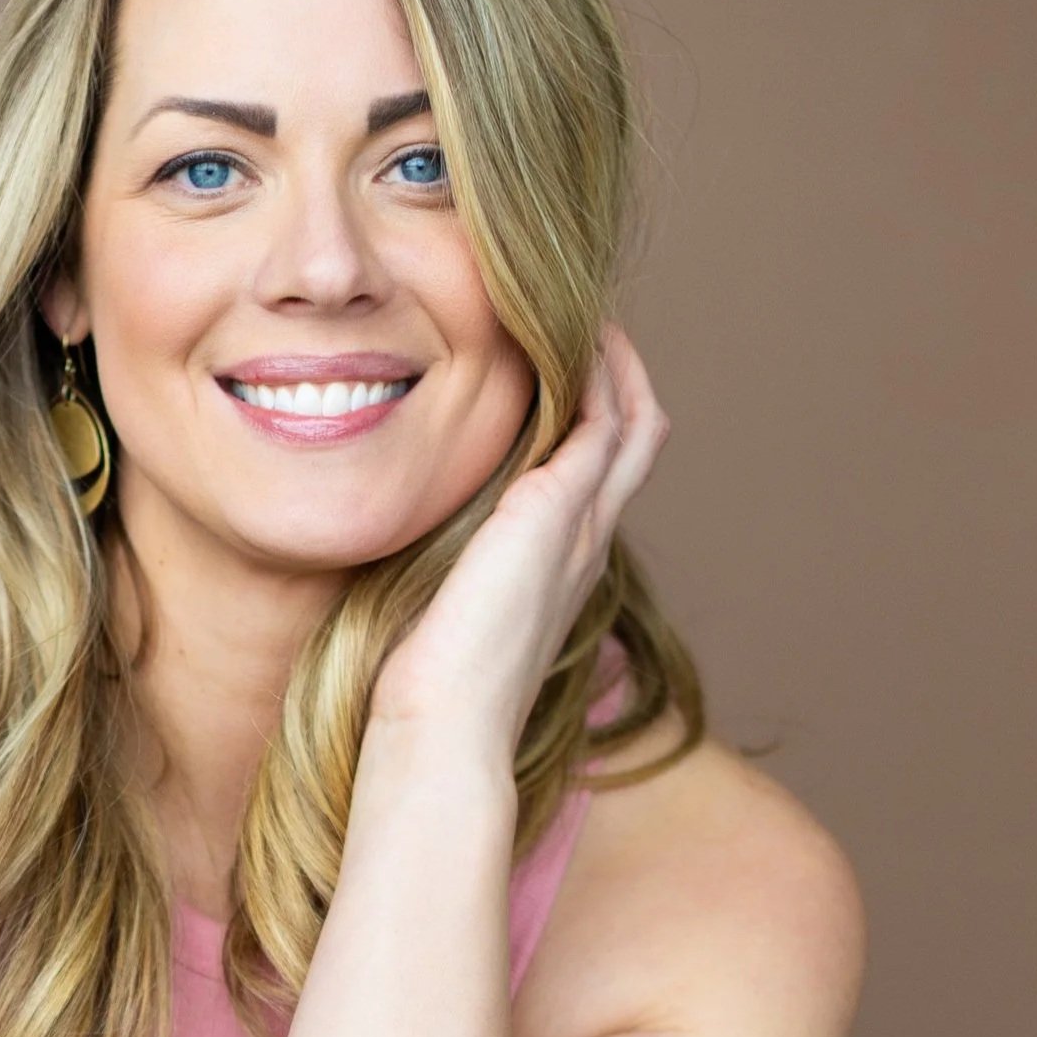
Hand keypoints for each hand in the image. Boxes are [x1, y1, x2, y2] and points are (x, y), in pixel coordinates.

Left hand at [366, 320, 669, 758]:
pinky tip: (562, 335)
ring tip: (584, 312)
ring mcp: (581, 527)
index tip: (559, 370)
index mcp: (559, 566)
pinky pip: (602, 419)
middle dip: (618, 375)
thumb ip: (444, 570)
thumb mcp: (443, 608)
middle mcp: (583, 543)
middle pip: (635, 436)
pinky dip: (594, 373)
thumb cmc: (427, 686)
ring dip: (614, 362)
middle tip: (587, 322)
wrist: (444, 724)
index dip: (591, 416)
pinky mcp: (558, 511)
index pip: (598, 473)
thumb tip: (400, 546)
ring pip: (632, 420)